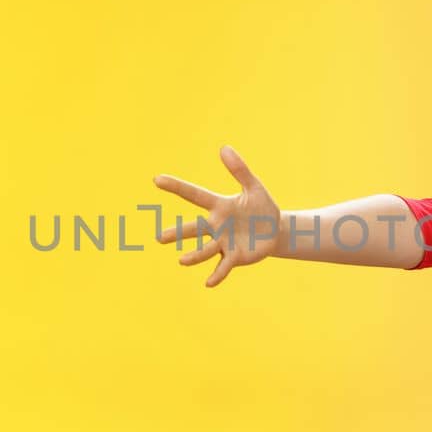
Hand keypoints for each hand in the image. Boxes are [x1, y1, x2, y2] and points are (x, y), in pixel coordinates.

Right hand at [152, 146, 281, 287]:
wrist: (275, 230)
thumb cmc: (261, 207)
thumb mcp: (254, 187)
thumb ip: (239, 170)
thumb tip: (224, 148)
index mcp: (218, 206)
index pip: (194, 194)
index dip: (176, 187)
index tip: (157, 179)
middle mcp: (216, 225)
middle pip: (194, 228)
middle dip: (177, 233)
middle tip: (159, 238)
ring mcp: (223, 243)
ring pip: (205, 250)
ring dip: (194, 256)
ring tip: (182, 261)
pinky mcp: (234, 257)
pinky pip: (223, 266)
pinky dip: (216, 275)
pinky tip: (208, 283)